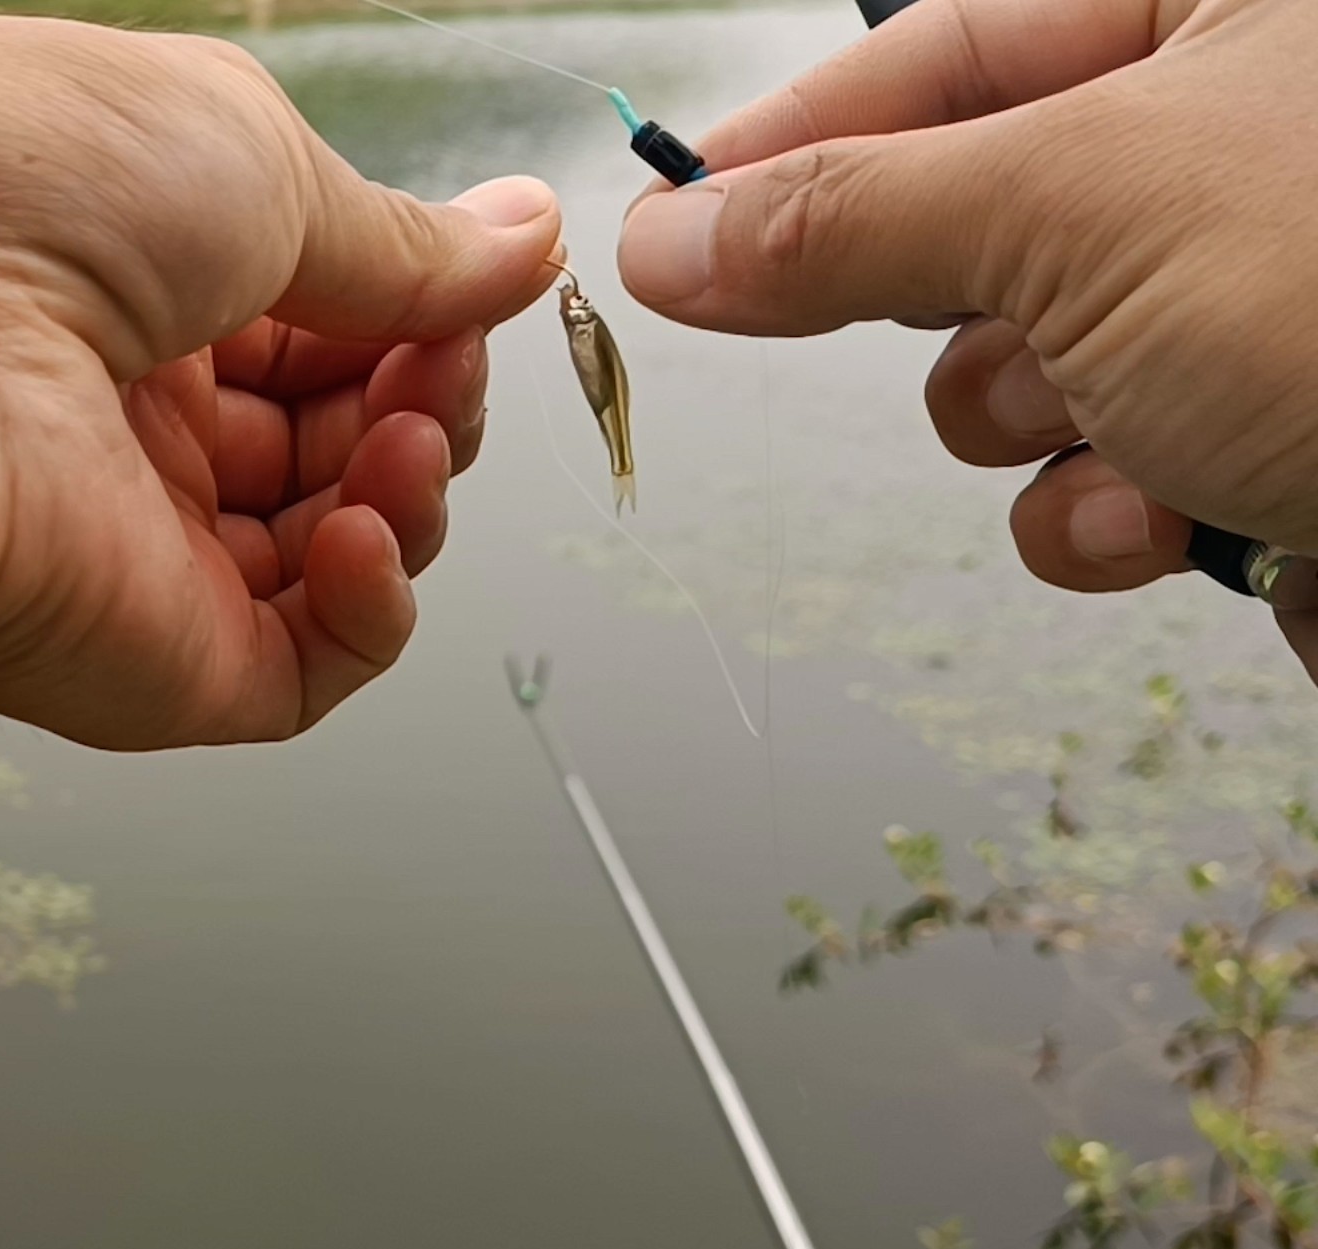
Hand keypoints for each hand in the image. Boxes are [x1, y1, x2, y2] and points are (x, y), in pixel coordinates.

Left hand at [0, 18, 561, 746]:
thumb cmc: (26, 192)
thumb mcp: (259, 163)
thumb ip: (408, 242)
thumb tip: (527, 238)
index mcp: (141, 292)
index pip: (320, 333)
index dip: (413, 321)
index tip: (474, 296)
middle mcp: (134, 423)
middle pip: (343, 445)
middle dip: (422, 403)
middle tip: (436, 365)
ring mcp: (144, 549)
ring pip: (342, 558)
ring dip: (412, 494)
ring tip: (403, 439)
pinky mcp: (156, 664)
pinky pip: (310, 667)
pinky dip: (374, 608)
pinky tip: (364, 535)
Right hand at [612, 0, 1317, 675]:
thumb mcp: (1074, 210)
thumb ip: (850, 215)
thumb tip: (681, 235)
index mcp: (1231, 6)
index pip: (948, 44)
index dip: (797, 137)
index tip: (678, 216)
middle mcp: (1246, 139)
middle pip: (976, 213)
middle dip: (956, 309)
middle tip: (968, 322)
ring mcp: (1255, 290)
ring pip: (1022, 363)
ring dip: (1033, 422)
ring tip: (1119, 424)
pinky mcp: (1260, 428)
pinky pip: (1094, 468)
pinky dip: (1100, 508)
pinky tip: (1167, 509)